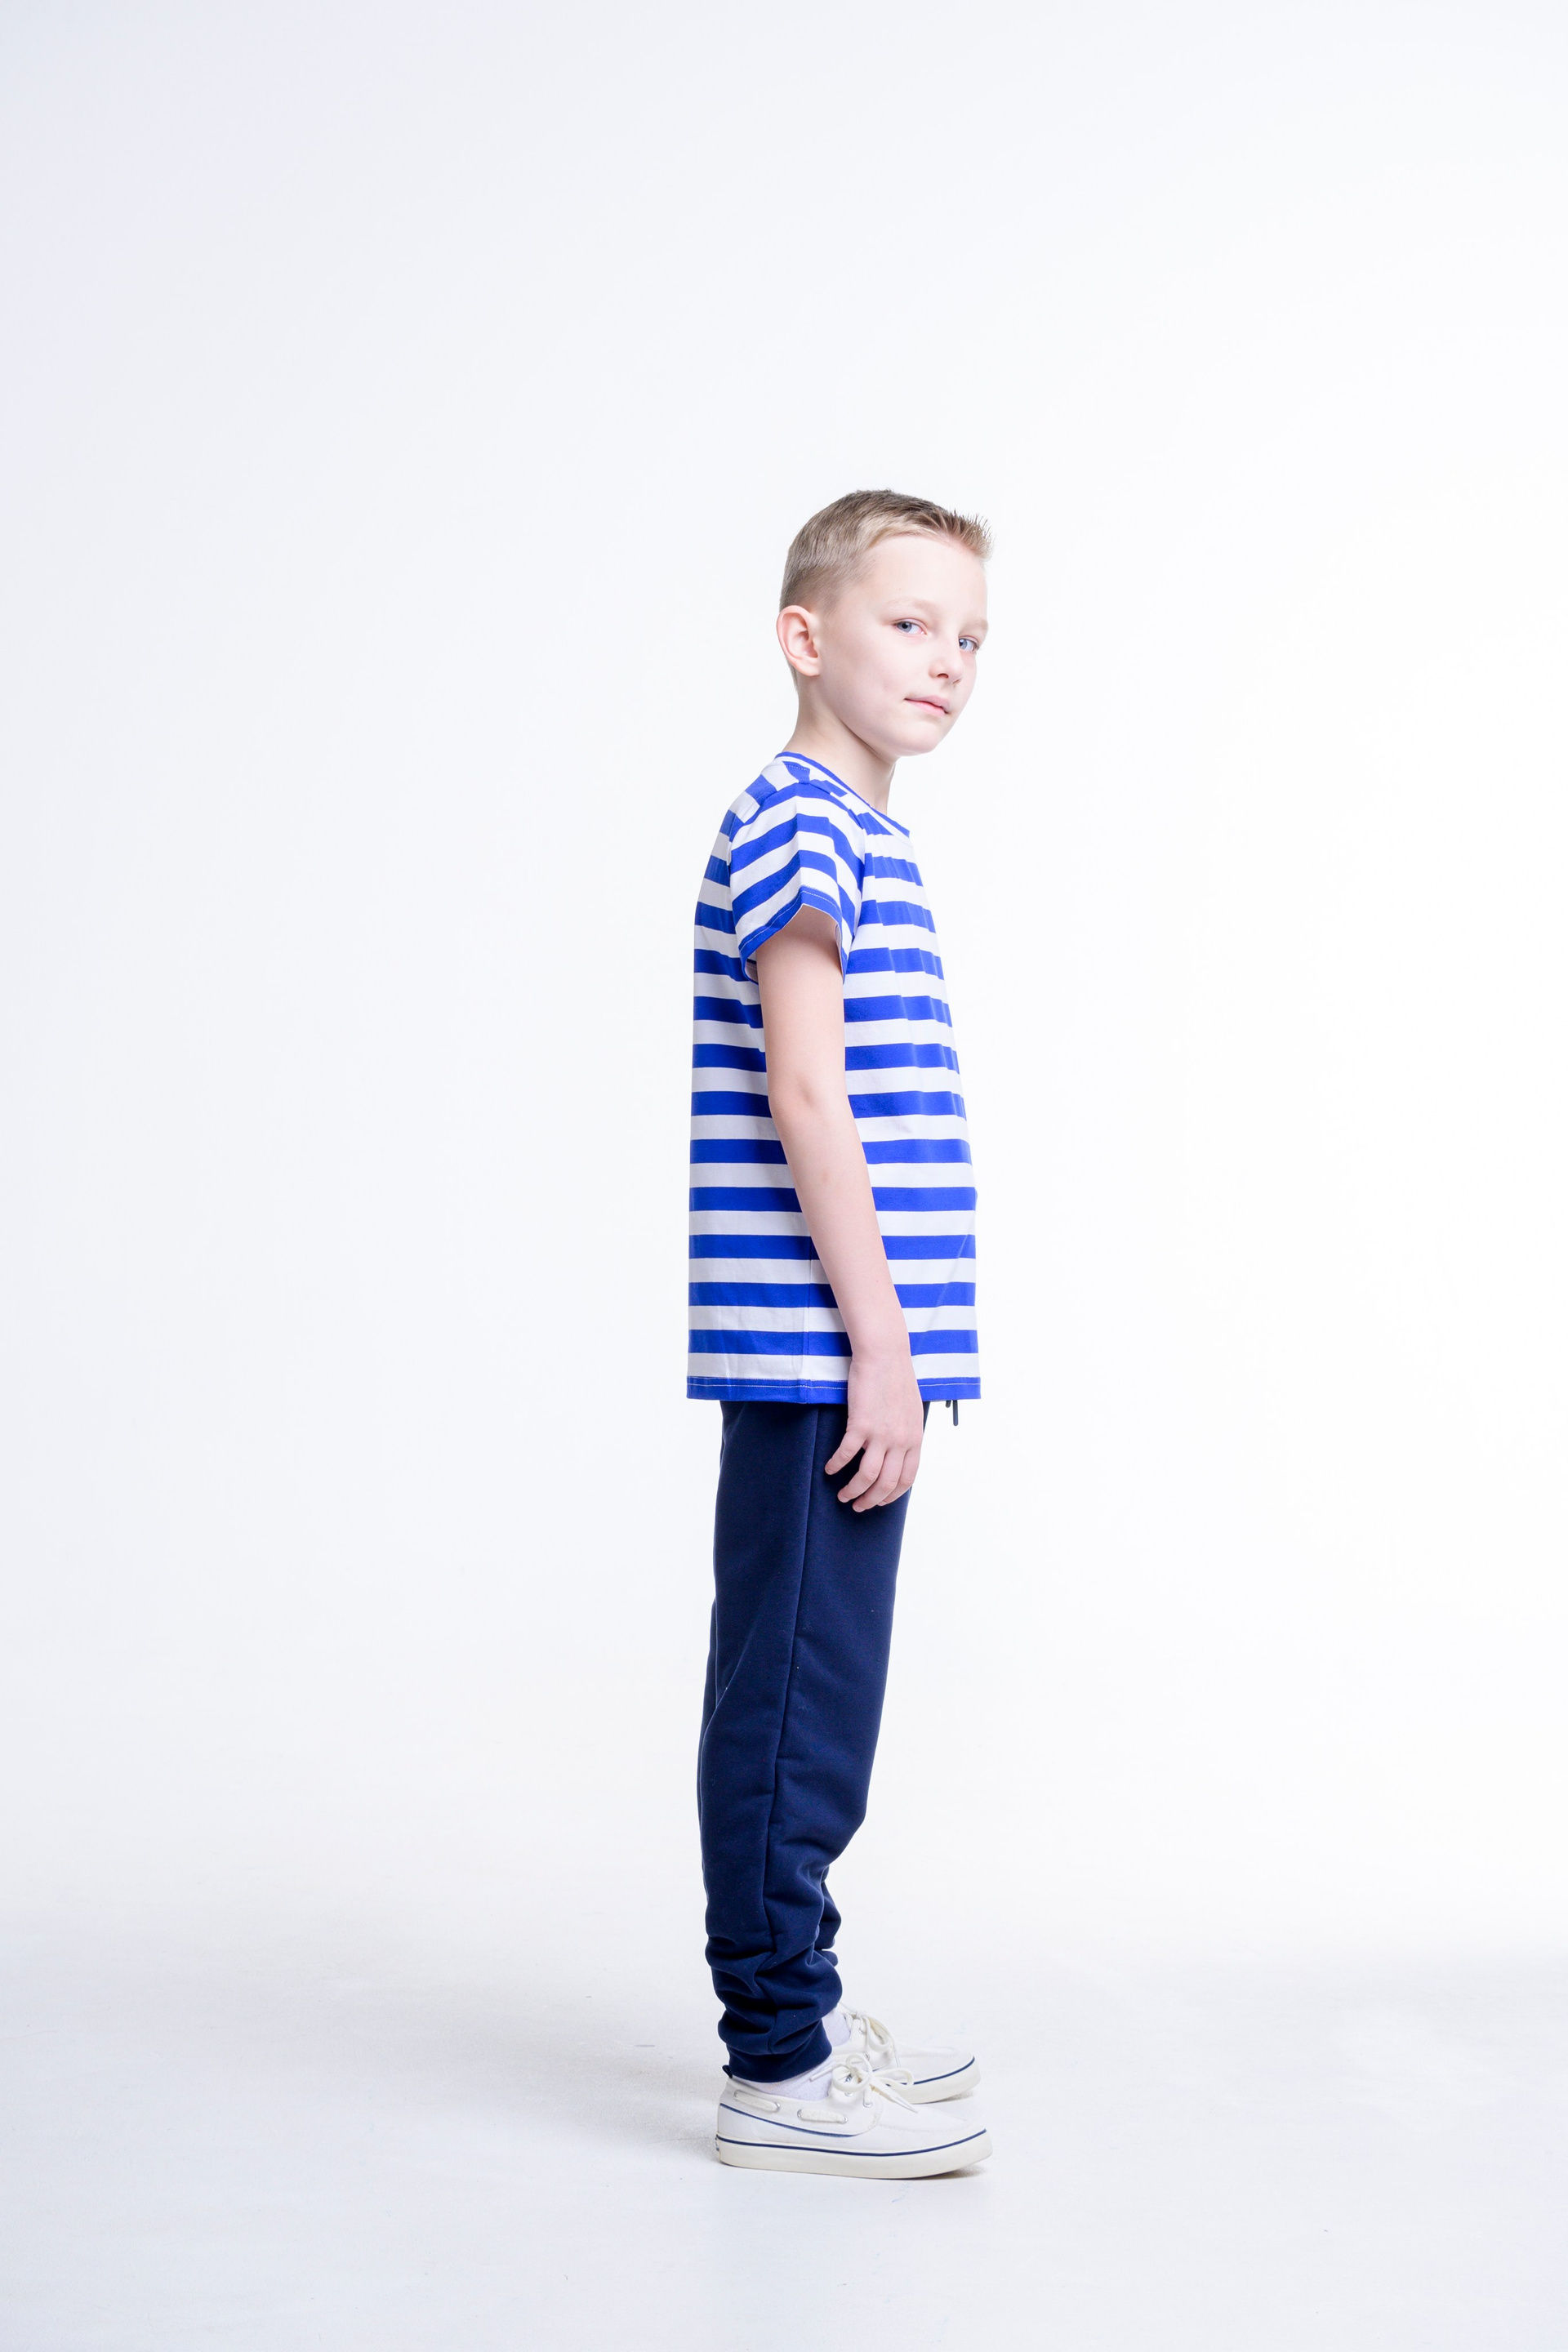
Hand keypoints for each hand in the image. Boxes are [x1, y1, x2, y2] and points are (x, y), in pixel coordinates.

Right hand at [827, 1346, 924, 1509]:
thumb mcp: (911, 1413)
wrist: (885, 1356)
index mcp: (915, 1440)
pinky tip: (829, 1469)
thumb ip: (906, 1435)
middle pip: (886, 1484)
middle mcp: (900, 1441)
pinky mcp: (860, 1425)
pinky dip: (836, 1465)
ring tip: (843, 1495)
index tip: (880, 1501)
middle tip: (858, 1505)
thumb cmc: (896, 1379)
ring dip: (853, 1490)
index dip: (891, 1496)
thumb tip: (897, 1454)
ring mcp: (881, 1435)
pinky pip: (846, 1454)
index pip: (906, 1480)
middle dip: (871, 1500)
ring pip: (866, 1476)